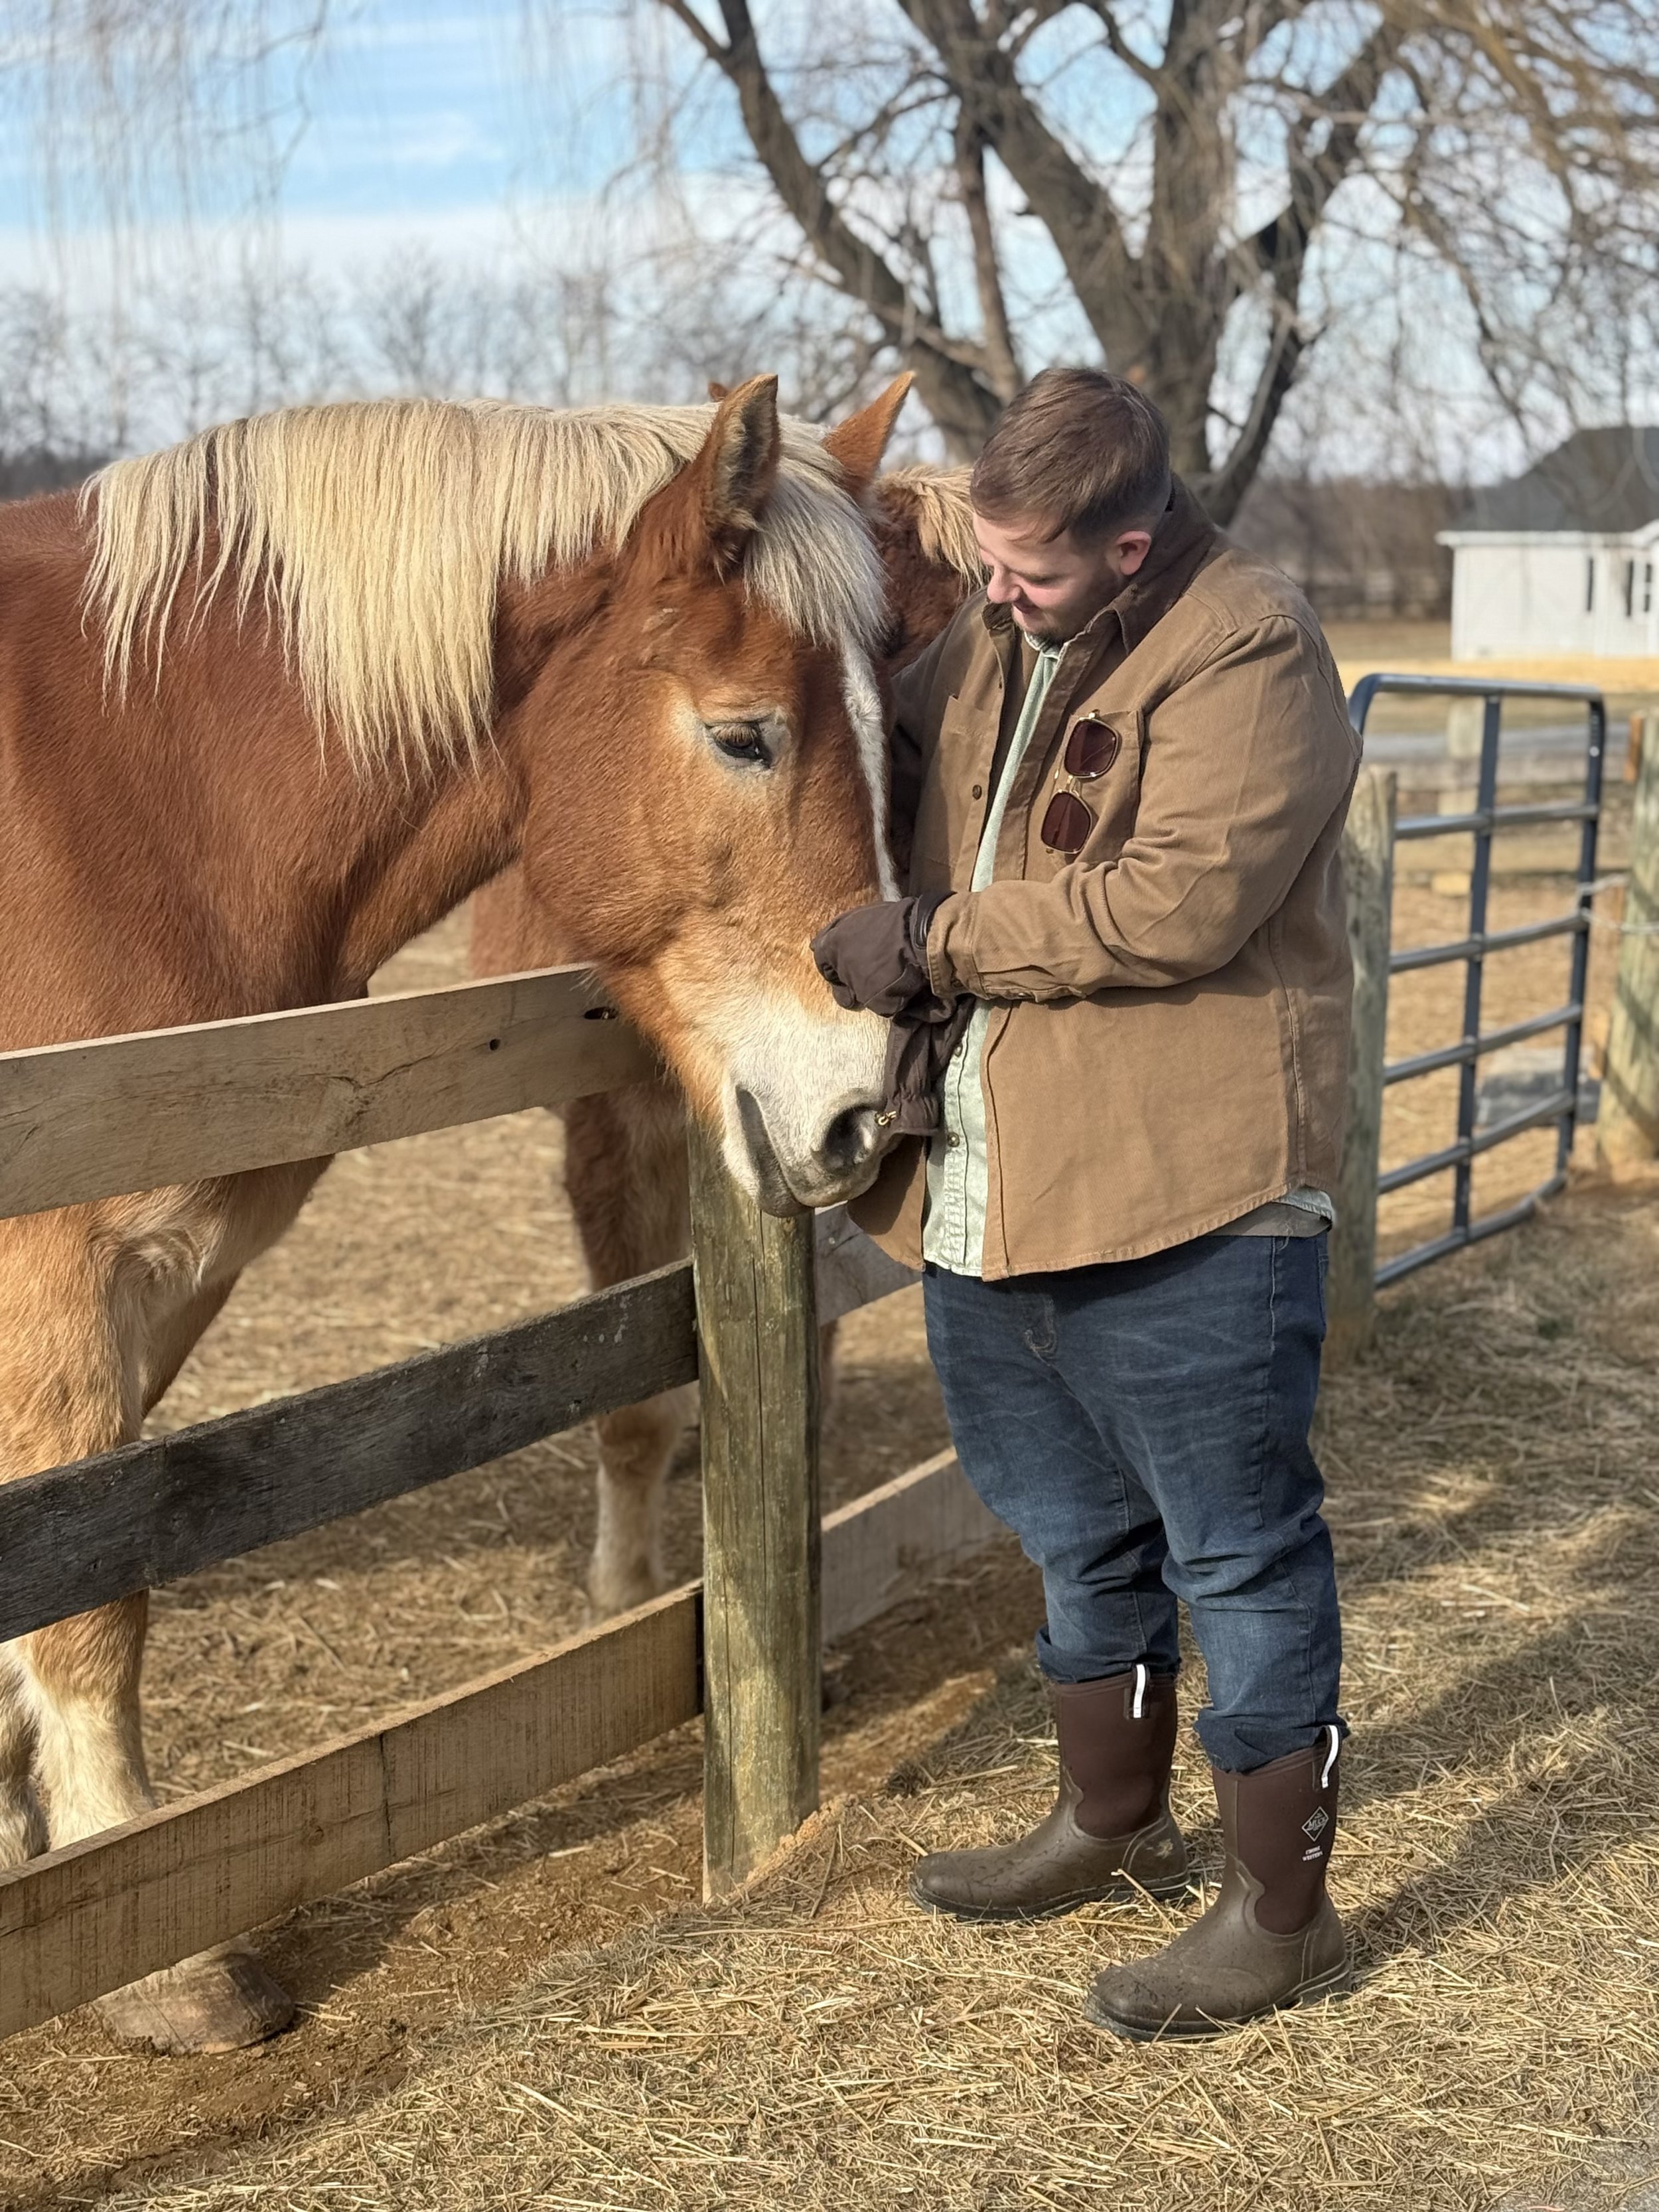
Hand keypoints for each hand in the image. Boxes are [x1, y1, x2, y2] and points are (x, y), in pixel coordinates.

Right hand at [811, 895, 947, 1017]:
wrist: (921, 939)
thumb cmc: (889, 974)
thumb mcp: (870, 999)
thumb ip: (854, 996)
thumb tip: (849, 995)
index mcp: (831, 946)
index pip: (821, 962)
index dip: (831, 978)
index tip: (844, 988)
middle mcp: (843, 925)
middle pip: (833, 940)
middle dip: (838, 955)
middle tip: (846, 968)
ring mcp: (865, 913)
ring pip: (853, 929)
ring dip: (856, 943)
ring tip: (866, 956)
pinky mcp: (885, 907)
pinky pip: (874, 923)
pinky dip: (875, 934)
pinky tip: (884, 943)